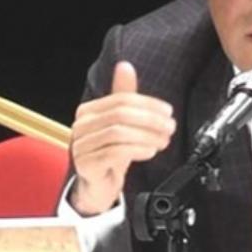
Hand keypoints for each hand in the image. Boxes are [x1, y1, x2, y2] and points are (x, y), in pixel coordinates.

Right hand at [69, 61, 175, 214]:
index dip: (149, 104)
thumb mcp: (120, 123)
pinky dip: (137, 150)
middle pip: (120, 114)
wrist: (97, 185)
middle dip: (151, 120)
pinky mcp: (86, 165)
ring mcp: (81, 146)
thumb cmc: (109, 152)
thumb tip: (125, 66)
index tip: (168, 112)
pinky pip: (114, 152)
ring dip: (148, 136)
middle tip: (170, 127)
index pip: (121, 99)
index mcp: (88, 111)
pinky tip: (150, 151)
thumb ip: (124, 96)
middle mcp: (81, 126)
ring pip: (118, 133)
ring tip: (163, 141)